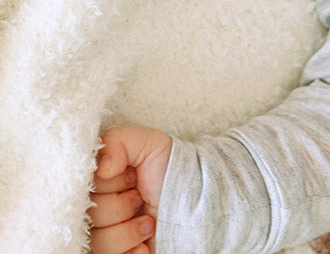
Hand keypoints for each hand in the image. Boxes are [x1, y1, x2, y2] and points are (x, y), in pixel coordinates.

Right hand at [89, 127, 172, 253]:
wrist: (195, 200)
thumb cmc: (168, 170)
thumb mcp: (150, 143)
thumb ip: (119, 141)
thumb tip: (101, 167)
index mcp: (97, 183)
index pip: (80, 188)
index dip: (109, 183)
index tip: (132, 177)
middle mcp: (95, 210)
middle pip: (87, 216)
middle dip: (120, 206)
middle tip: (140, 198)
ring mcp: (104, 235)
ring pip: (97, 242)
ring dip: (128, 231)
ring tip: (148, 222)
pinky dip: (130, 252)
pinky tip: (143, 245)